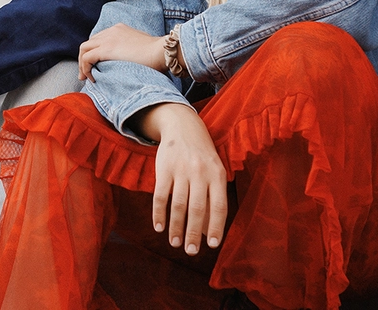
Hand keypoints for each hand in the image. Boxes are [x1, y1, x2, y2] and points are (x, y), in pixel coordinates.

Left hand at [78, 23, 166, 80]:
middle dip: (85, 58)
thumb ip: (131, 50)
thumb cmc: (157, 54)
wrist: (161, 52)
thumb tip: (130, 62)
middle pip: (89, 43)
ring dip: (82, 64)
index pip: (99, 39)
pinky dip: (85, 68)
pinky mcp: (106, 50)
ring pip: (84, 49)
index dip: (94, 53)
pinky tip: (91, 78)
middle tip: (87, 74)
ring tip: (86, 77)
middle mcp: (111, 31)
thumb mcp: (141, 47)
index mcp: (119, 29)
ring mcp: (107, 39)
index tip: (95, 66)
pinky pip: (86, 58)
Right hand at [136, 103, 226, 255]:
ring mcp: (181, 170)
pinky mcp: (164, 168)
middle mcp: (200, 172)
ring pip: (178, 205)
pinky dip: (159, 213)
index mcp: (217, 174)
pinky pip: (160, 195)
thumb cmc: (202, 156)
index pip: (219, 206)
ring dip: (176, 227)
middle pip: (197, 208)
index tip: (212, 246)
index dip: (216, 227)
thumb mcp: (214, 172)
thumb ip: (213, 198)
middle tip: (191, 251)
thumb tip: (210, 233)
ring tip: (175, 243)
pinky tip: (158, 227)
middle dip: (194, 233)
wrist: (183, 126)